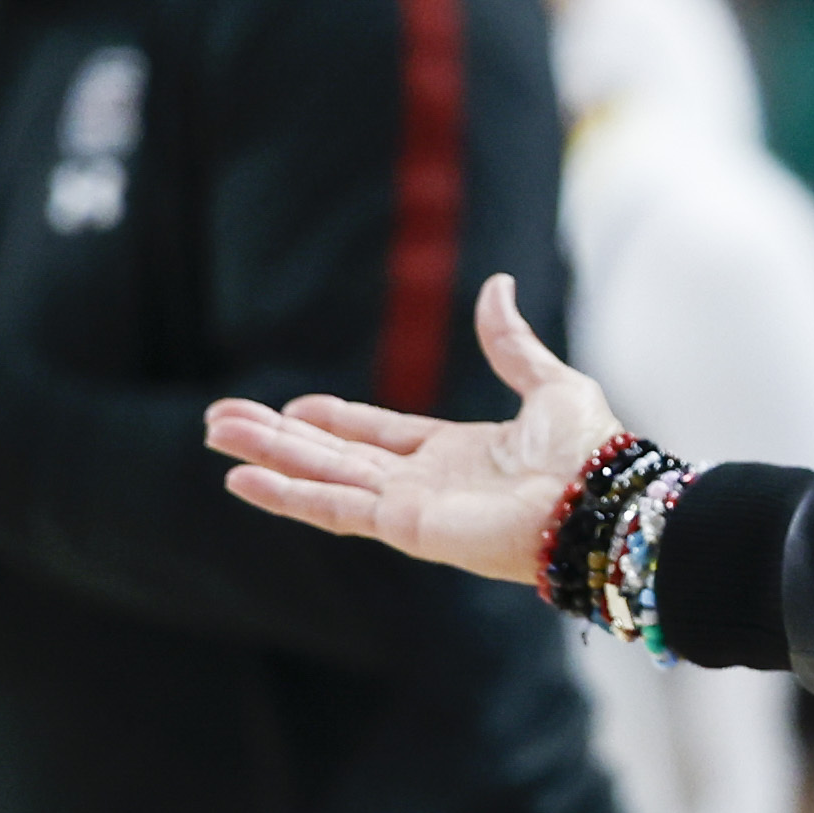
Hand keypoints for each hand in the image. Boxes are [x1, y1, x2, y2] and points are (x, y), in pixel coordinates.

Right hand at [204, 274, 620, 584]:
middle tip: (220, 420)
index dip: (333, 420)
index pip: (377, 435)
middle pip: (333, 455)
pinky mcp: (404, 527)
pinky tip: (244, 478)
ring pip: (321, 477)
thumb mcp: (547, 382)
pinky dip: (288, 494)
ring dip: (267, 456)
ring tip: (213, 435)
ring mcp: (409, 507)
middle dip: (277, 437)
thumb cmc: (588, 452)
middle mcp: (424, 483)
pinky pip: (335, 507)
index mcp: (455, 453)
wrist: (600, 498)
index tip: (290, 405)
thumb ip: (509, 342)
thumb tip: (498, 285)